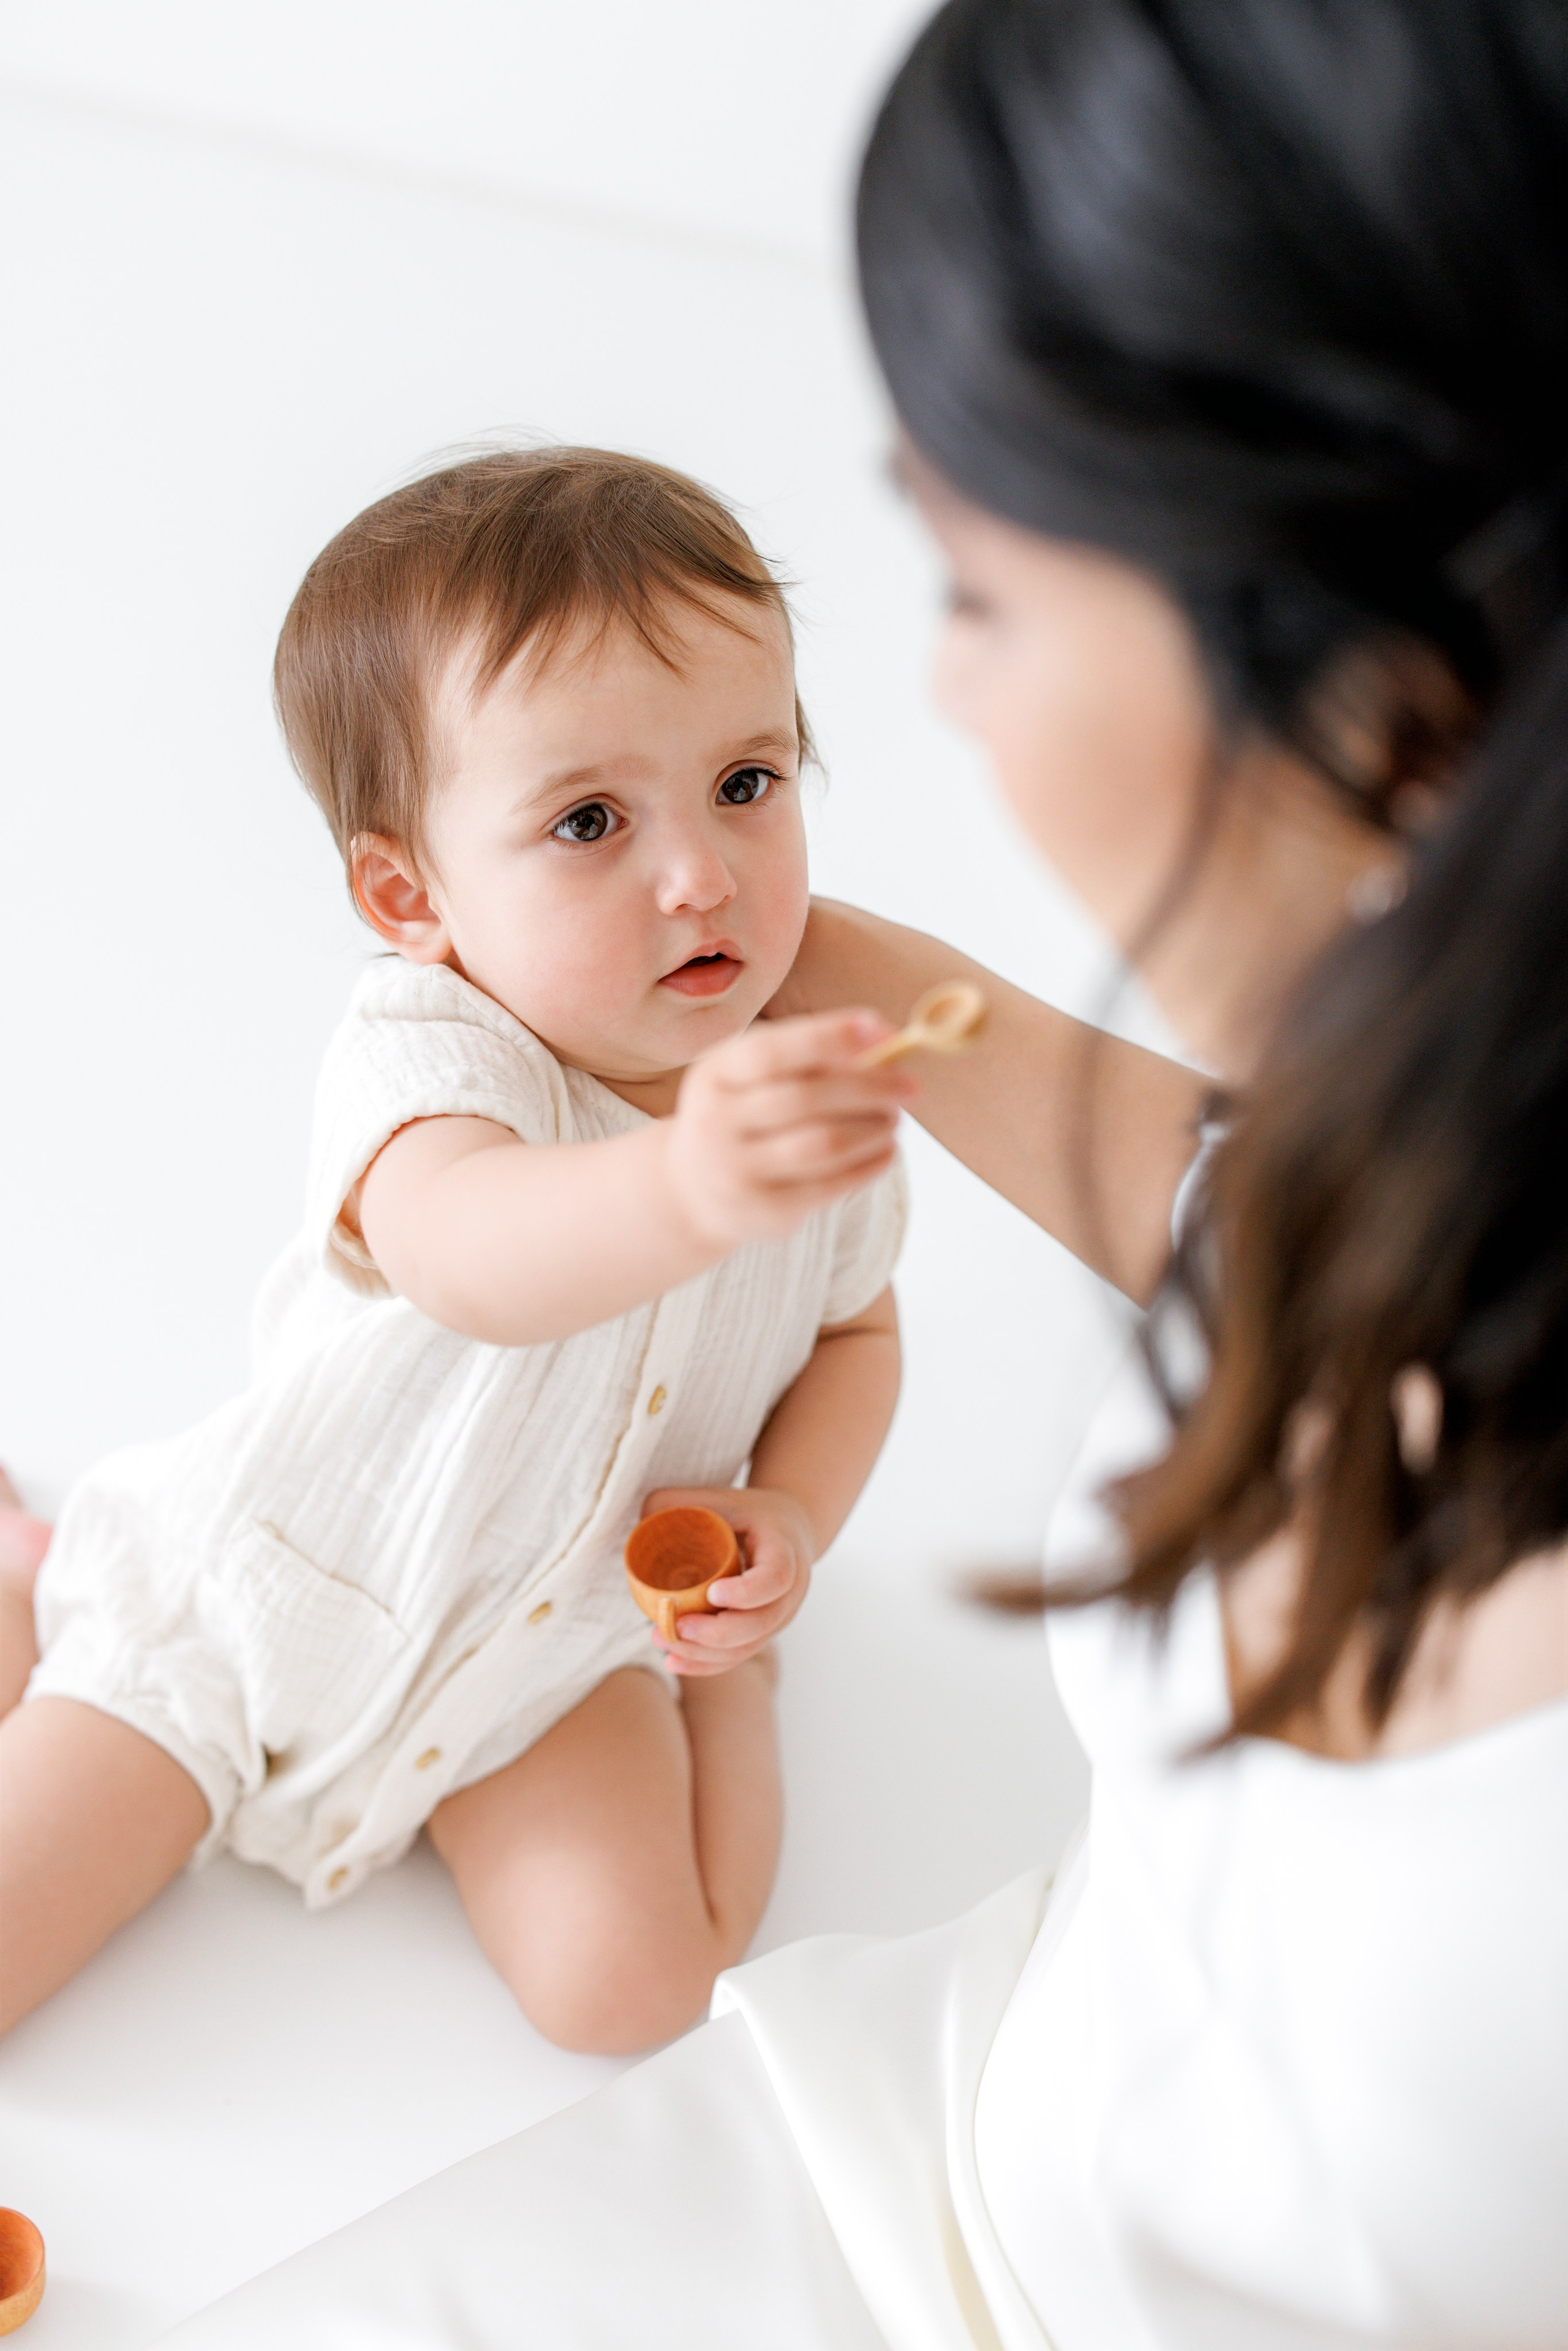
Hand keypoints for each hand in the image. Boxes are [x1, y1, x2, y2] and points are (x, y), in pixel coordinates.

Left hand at [640, 1485, 816, 1676]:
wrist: (786, 1529)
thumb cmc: (745, 1511)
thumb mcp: (719, 1497)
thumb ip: (679, 1502)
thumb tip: (641, 1521)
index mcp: (784, 1548)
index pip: (776, 1577)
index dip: (747, 1592)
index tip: (711, 1593)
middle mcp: (791, 1589)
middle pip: (762, 1623)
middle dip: (717, 1633)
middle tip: (678, 1626)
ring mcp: (780, 1615)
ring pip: (749, 1646)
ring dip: (705, 1653)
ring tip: (663, 1642)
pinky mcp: (764, 1632)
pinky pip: (739, 1656)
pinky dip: (707, 1664)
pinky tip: (674, 1663)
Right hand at [659, 1008, 914, 1252]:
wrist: (694, 1190)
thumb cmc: (744, 1114)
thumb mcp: (753, 1077)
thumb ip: (808, 1057)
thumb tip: (885, 1039)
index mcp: (715, 1074)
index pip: (772, 1051)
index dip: (828, 1037)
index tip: (882, 1030)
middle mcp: (715, 1122)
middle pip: (805, 1098)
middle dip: (869, 1088)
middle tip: (910, 1086)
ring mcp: (737, 1170)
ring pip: (823, 1144)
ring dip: (873, 1128)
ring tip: (894, 1119)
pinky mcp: (765, 1210)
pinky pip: (832, 1184)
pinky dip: (870, 1164)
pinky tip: (886, 1151)